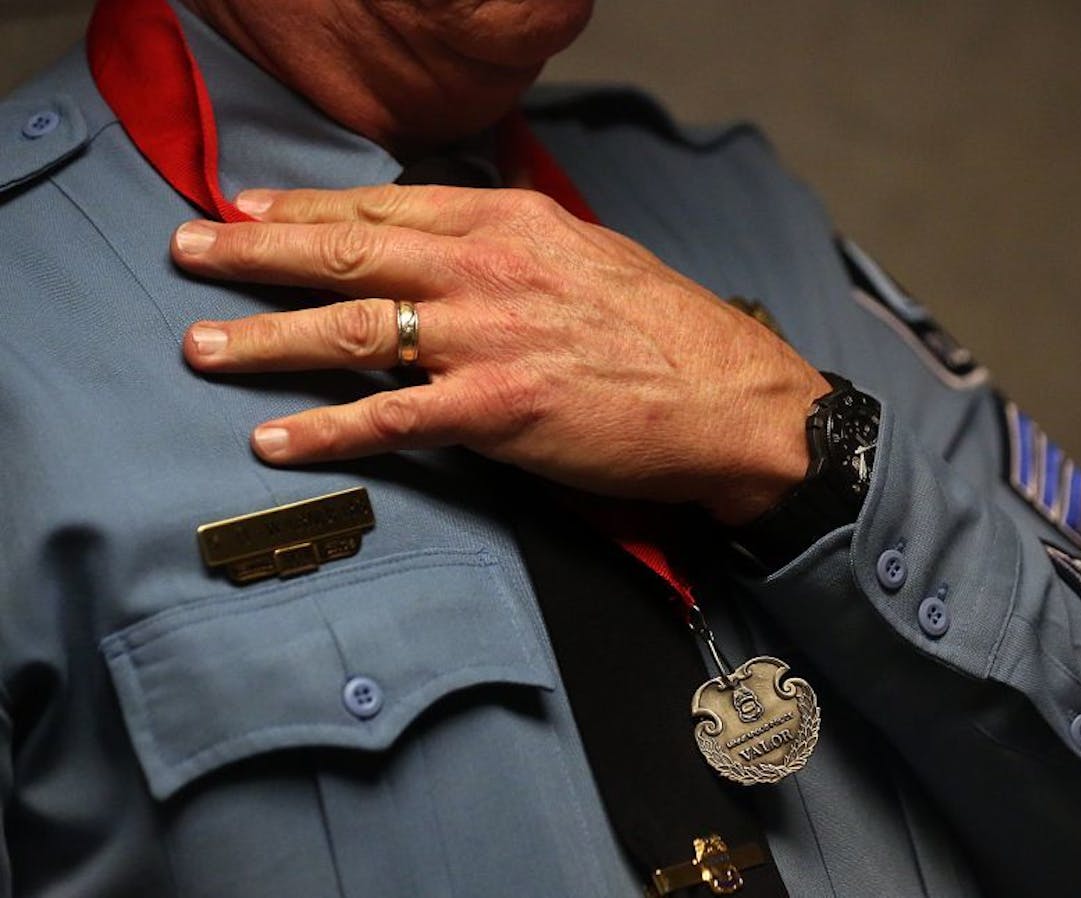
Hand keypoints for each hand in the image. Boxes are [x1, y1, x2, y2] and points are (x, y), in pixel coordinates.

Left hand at [171, 185, 828, 523]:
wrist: (733, 400)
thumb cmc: (671, 330)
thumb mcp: (595, 251)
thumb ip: (523, 236)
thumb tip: (473, 223)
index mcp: (513, 222)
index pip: (388, 204)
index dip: (308, 207)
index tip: (250, 210)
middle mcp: (488, 269)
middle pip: (348, 251)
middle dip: (255, 253)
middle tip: (188, 251)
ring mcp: (488, 339)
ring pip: (349, 329)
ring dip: (265, 338)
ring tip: (199, 347)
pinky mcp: (497, 412)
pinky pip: (390, 419)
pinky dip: (325, 432)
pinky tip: (274, 440)